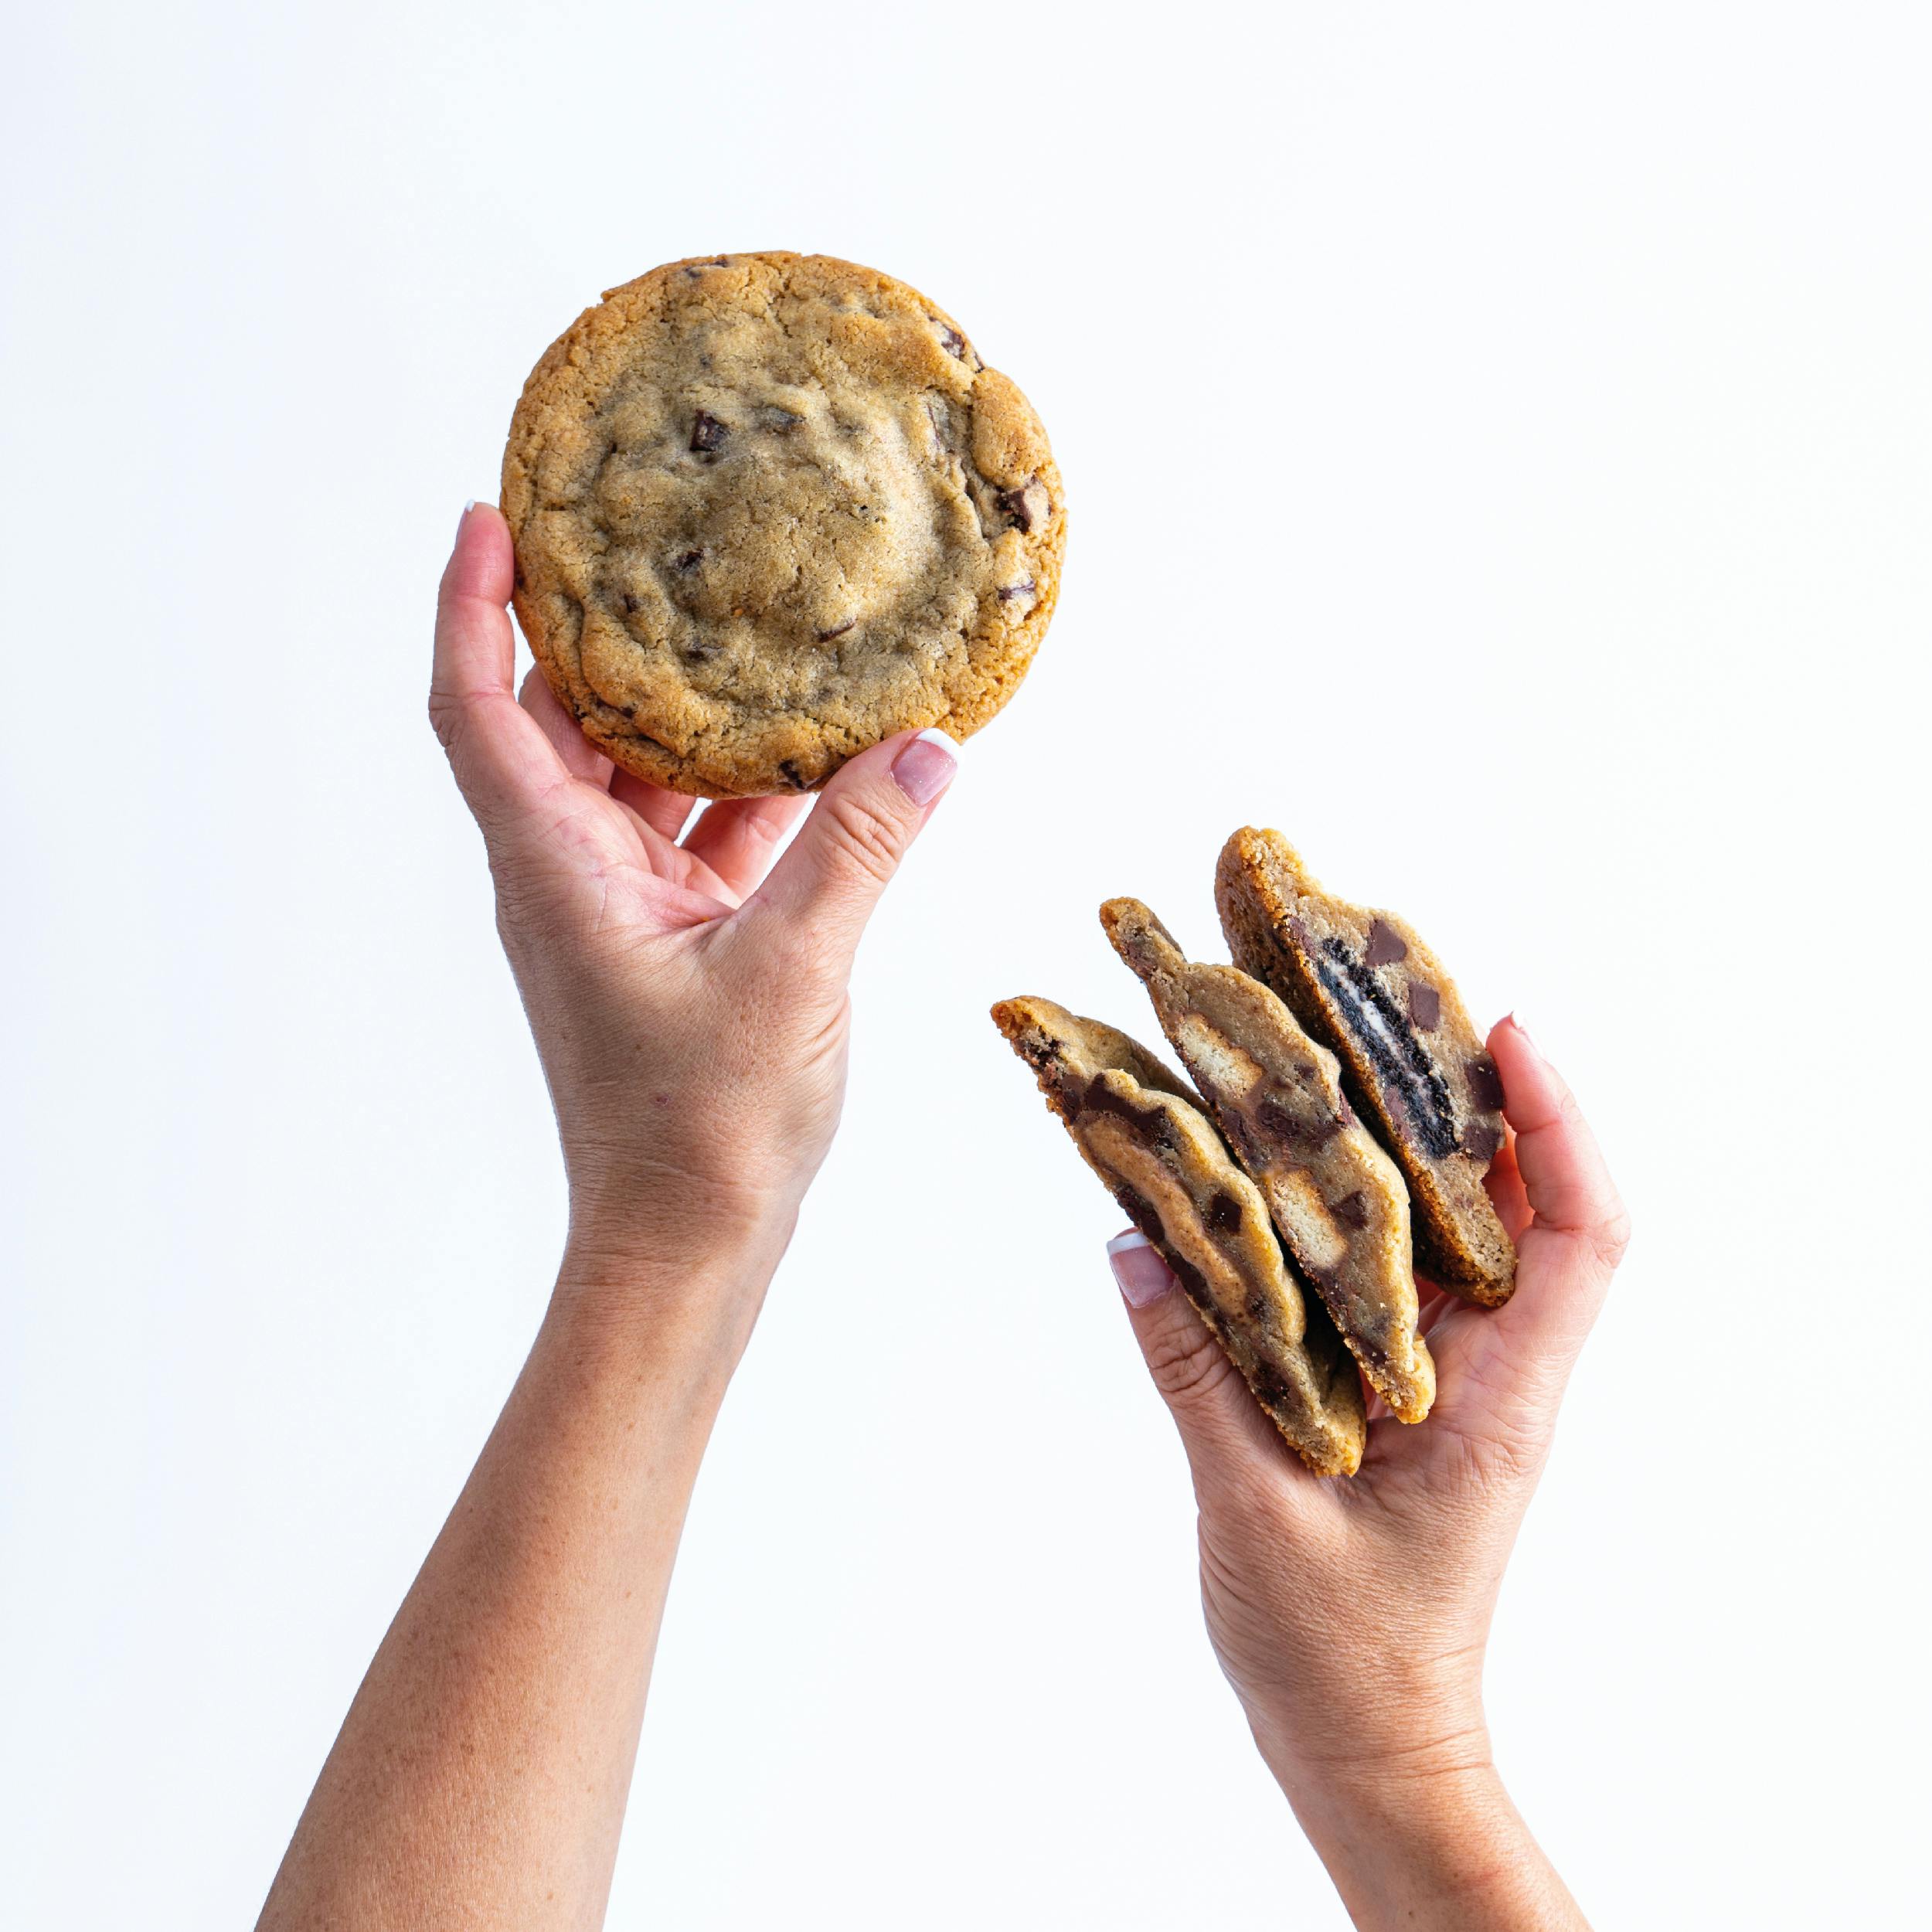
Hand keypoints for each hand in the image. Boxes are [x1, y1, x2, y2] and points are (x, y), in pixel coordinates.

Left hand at [430, 504, 958, 1330]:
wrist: (686, 1247)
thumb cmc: (701, 1133)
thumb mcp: (790, 976)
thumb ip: (855, 853)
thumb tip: (923, 747)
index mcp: (555, 870)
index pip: (475, 709)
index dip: (470, 607)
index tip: (489, 518)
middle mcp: (571, 876)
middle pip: (563, 723)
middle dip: (603, 633)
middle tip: (654, 540)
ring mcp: (622, 909)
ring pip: (646, 778)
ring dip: (697, 715)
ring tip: (759, 628)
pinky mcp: (676, 941)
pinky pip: (706, 836)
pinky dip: (756, 794)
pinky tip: (829, 758)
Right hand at [1107, 1016, 1627, 1924]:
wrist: (1363, 1744)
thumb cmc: (1339, 1657)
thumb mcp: (1257, 1513)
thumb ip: (1200, 1377)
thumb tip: (1136, 1243)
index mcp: (1499, 1401)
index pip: (1578, 1236)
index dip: (1560, 1123)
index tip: (1507, 1029)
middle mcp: (1488, 1372)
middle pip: (1512, 1202)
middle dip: (1467, 1090)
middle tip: (1386, 992)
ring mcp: (1443, 1378)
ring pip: (1446, 1228)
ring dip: (1403, 1136)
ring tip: (1328, 1042)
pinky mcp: (1391, 1392)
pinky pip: (1378, 1274)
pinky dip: (1340, 1207)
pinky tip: (1269, 1163)